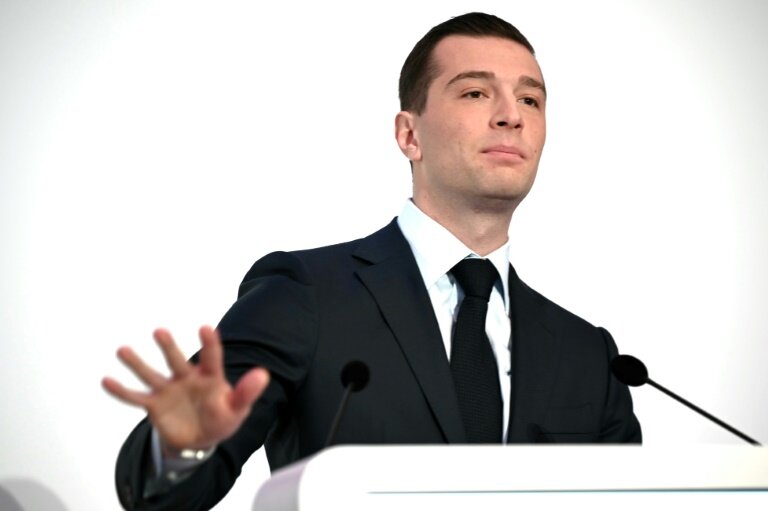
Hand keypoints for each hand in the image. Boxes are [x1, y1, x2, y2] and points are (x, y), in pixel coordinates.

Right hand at [102, 326, 269, 449]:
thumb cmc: (222, 417)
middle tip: (160, 331)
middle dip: (169, 347)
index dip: (210, 344)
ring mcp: (169, 390)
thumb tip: (263, 374)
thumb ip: (247, 392)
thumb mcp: (237, 408)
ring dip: (137, 364)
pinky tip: (107, 380)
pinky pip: (136, 397)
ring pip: (151, 374)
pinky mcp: (155, 405)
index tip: (206, 328)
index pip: (212, 357)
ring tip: (122, 350)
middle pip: (177, 360)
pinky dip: (122, 391)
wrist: (201, 438)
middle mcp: (187, 378)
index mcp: (210, 376)